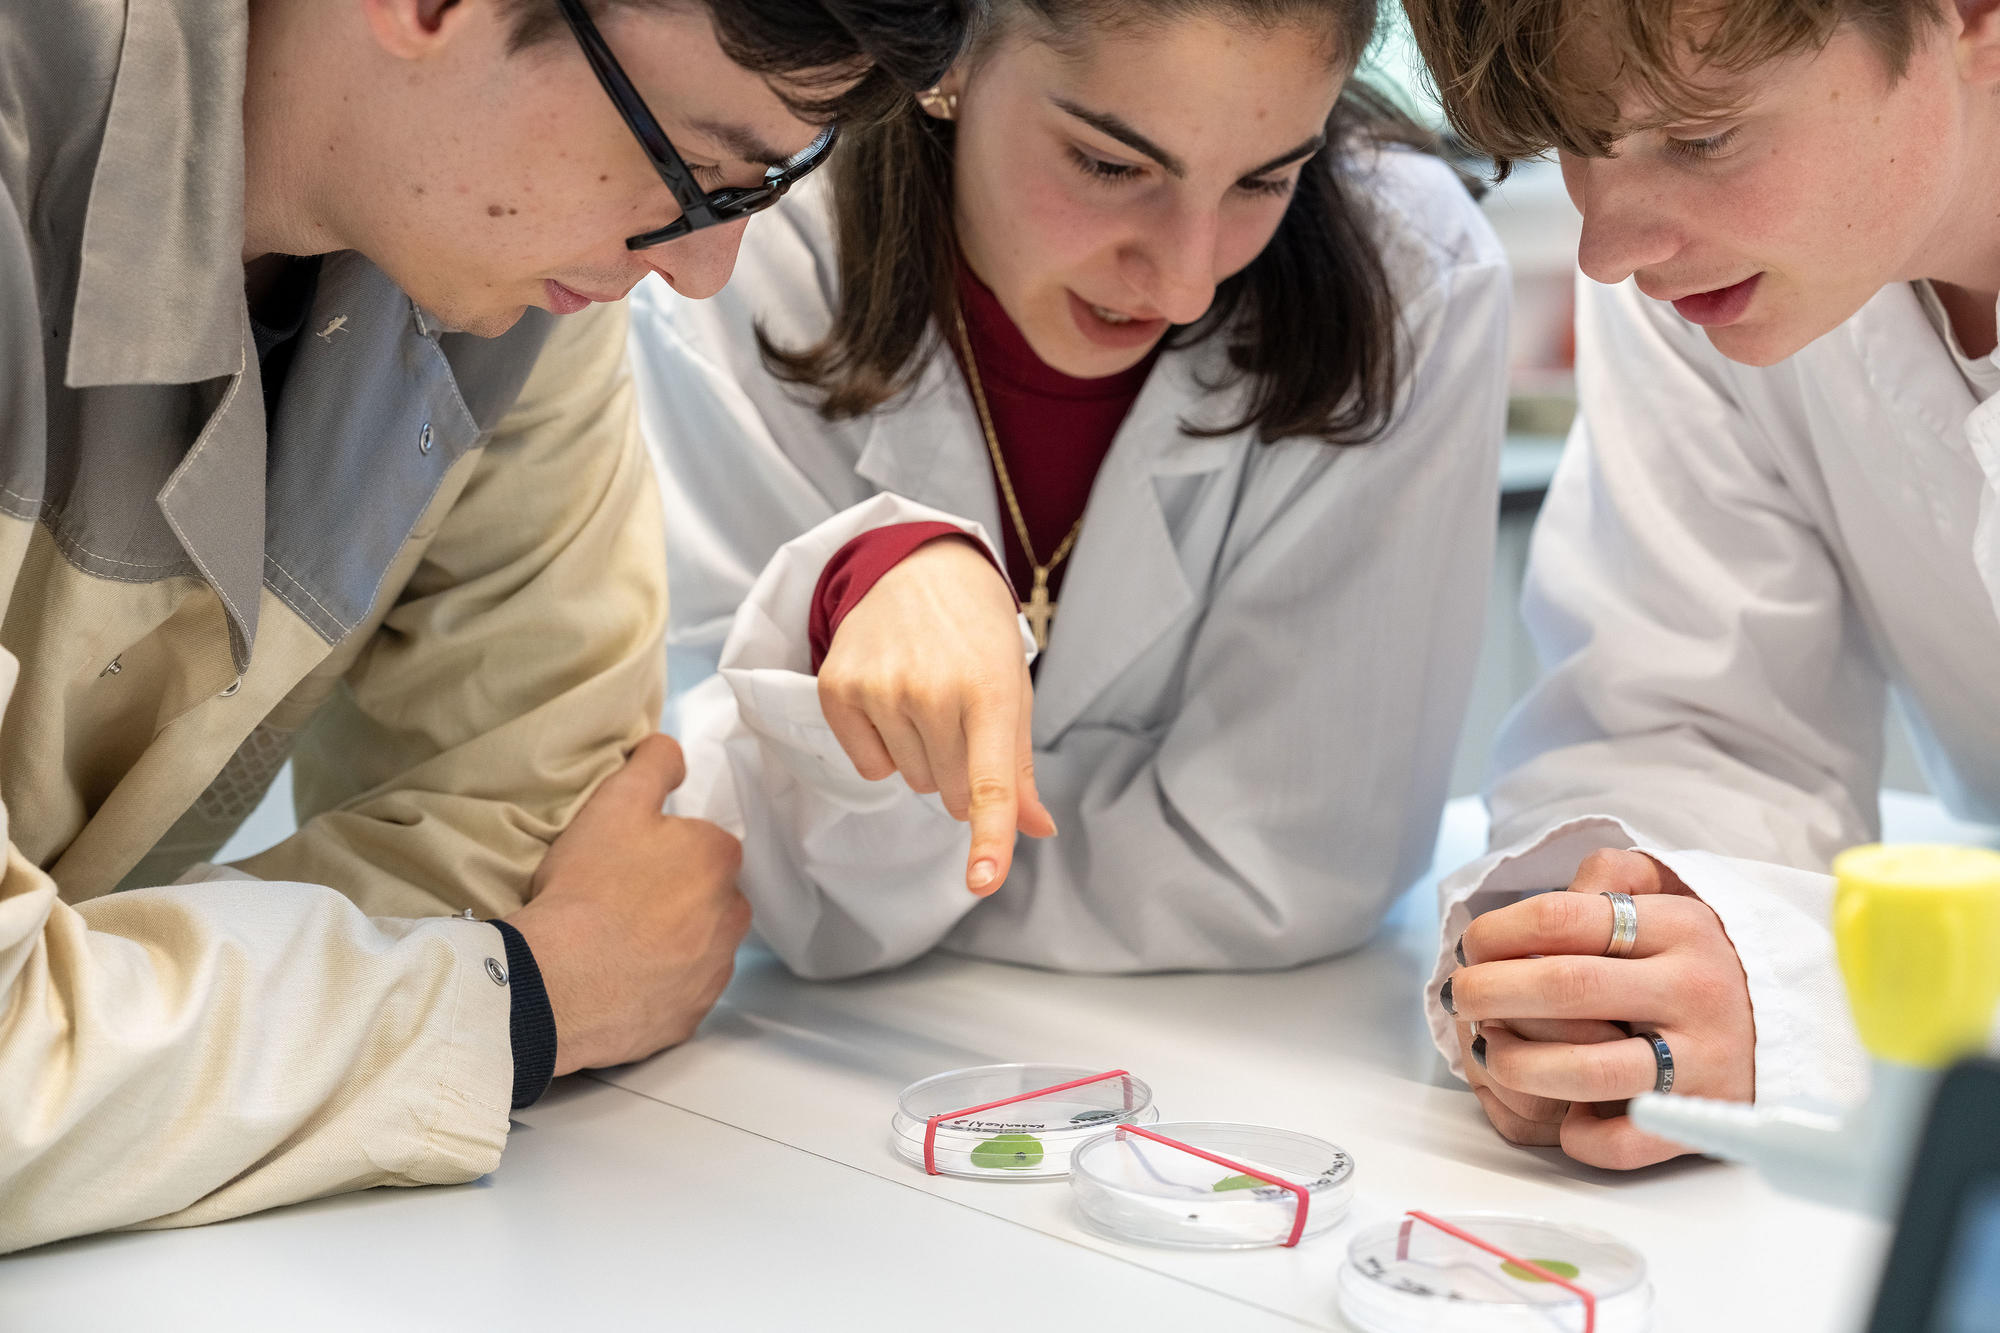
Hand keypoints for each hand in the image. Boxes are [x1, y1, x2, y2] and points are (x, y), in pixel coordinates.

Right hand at [505, 735, 748, 1075]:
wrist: (557, 982)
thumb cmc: (585, 888)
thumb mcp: (614, 804)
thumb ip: (653, 765)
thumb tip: (673, 751)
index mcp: (720, 859)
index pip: (703, 845)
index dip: (661, 851)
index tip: (625, 863)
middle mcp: (733, 916)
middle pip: (708, 896)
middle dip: (674, 896)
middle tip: (618, 903)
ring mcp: (714, 971)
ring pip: (700, 944)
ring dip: (672, 942)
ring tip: (617, 943)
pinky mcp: (692, 1015)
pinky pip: (682, 992)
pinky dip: (660, 986)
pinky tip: (621, 980)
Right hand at [817, 536, 1055, 895]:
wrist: (916, 568)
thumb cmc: (976, 637)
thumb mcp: (1011, 689)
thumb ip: (1020, 767)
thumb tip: (1037, 829)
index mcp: (989, 691)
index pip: (990, 782)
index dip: (989, 838)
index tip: (983, 881)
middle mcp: (932, 690)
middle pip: (950, 795)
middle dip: (961, 773)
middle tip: (960, 718)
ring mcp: (880, 689)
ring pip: (911, 783)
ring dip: (923, 758)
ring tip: (924, 700)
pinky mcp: (837, 689)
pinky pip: (869, 768)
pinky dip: (882, 749)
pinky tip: (890, 702)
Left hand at [1444, 849, 1756, 1168]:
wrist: (1803, 1024)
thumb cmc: (1708, 960)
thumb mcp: (1675, 897)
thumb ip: (1613, 878)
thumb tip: (1559, 888)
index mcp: (1681, 926)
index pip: (1561, 918)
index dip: (1496, 932)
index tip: (1472, 947)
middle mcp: (1694, 989)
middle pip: (1563, 987)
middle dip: (1489, 992)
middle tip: (1462, 997)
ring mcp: (1703, 1060)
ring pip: (1587, 1069)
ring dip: (1517, 1063)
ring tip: (1490, 1051)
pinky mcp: (1704, 1121)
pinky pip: (1624, 1140)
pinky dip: (1580, 1134)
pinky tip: (1563, 1114)